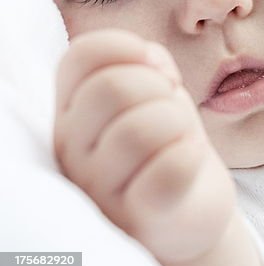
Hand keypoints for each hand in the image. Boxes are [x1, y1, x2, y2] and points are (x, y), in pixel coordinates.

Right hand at [53, 28, 237, 265]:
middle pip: (112, 88)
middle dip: (159, 87)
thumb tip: (149, 58)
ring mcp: (99, 187)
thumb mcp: (156, 94)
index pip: (81, 56)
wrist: (187, 216)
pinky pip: (168, 171)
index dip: (128, 49)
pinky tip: (190, 159)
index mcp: (71, 110)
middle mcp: (71, 147)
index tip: (158, 72)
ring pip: (139, 129)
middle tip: (171, 109)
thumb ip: (146, 63)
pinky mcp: (138, 216)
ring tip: (181, 137)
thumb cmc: (168, 145)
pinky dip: (190, 155)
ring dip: (177, 122)